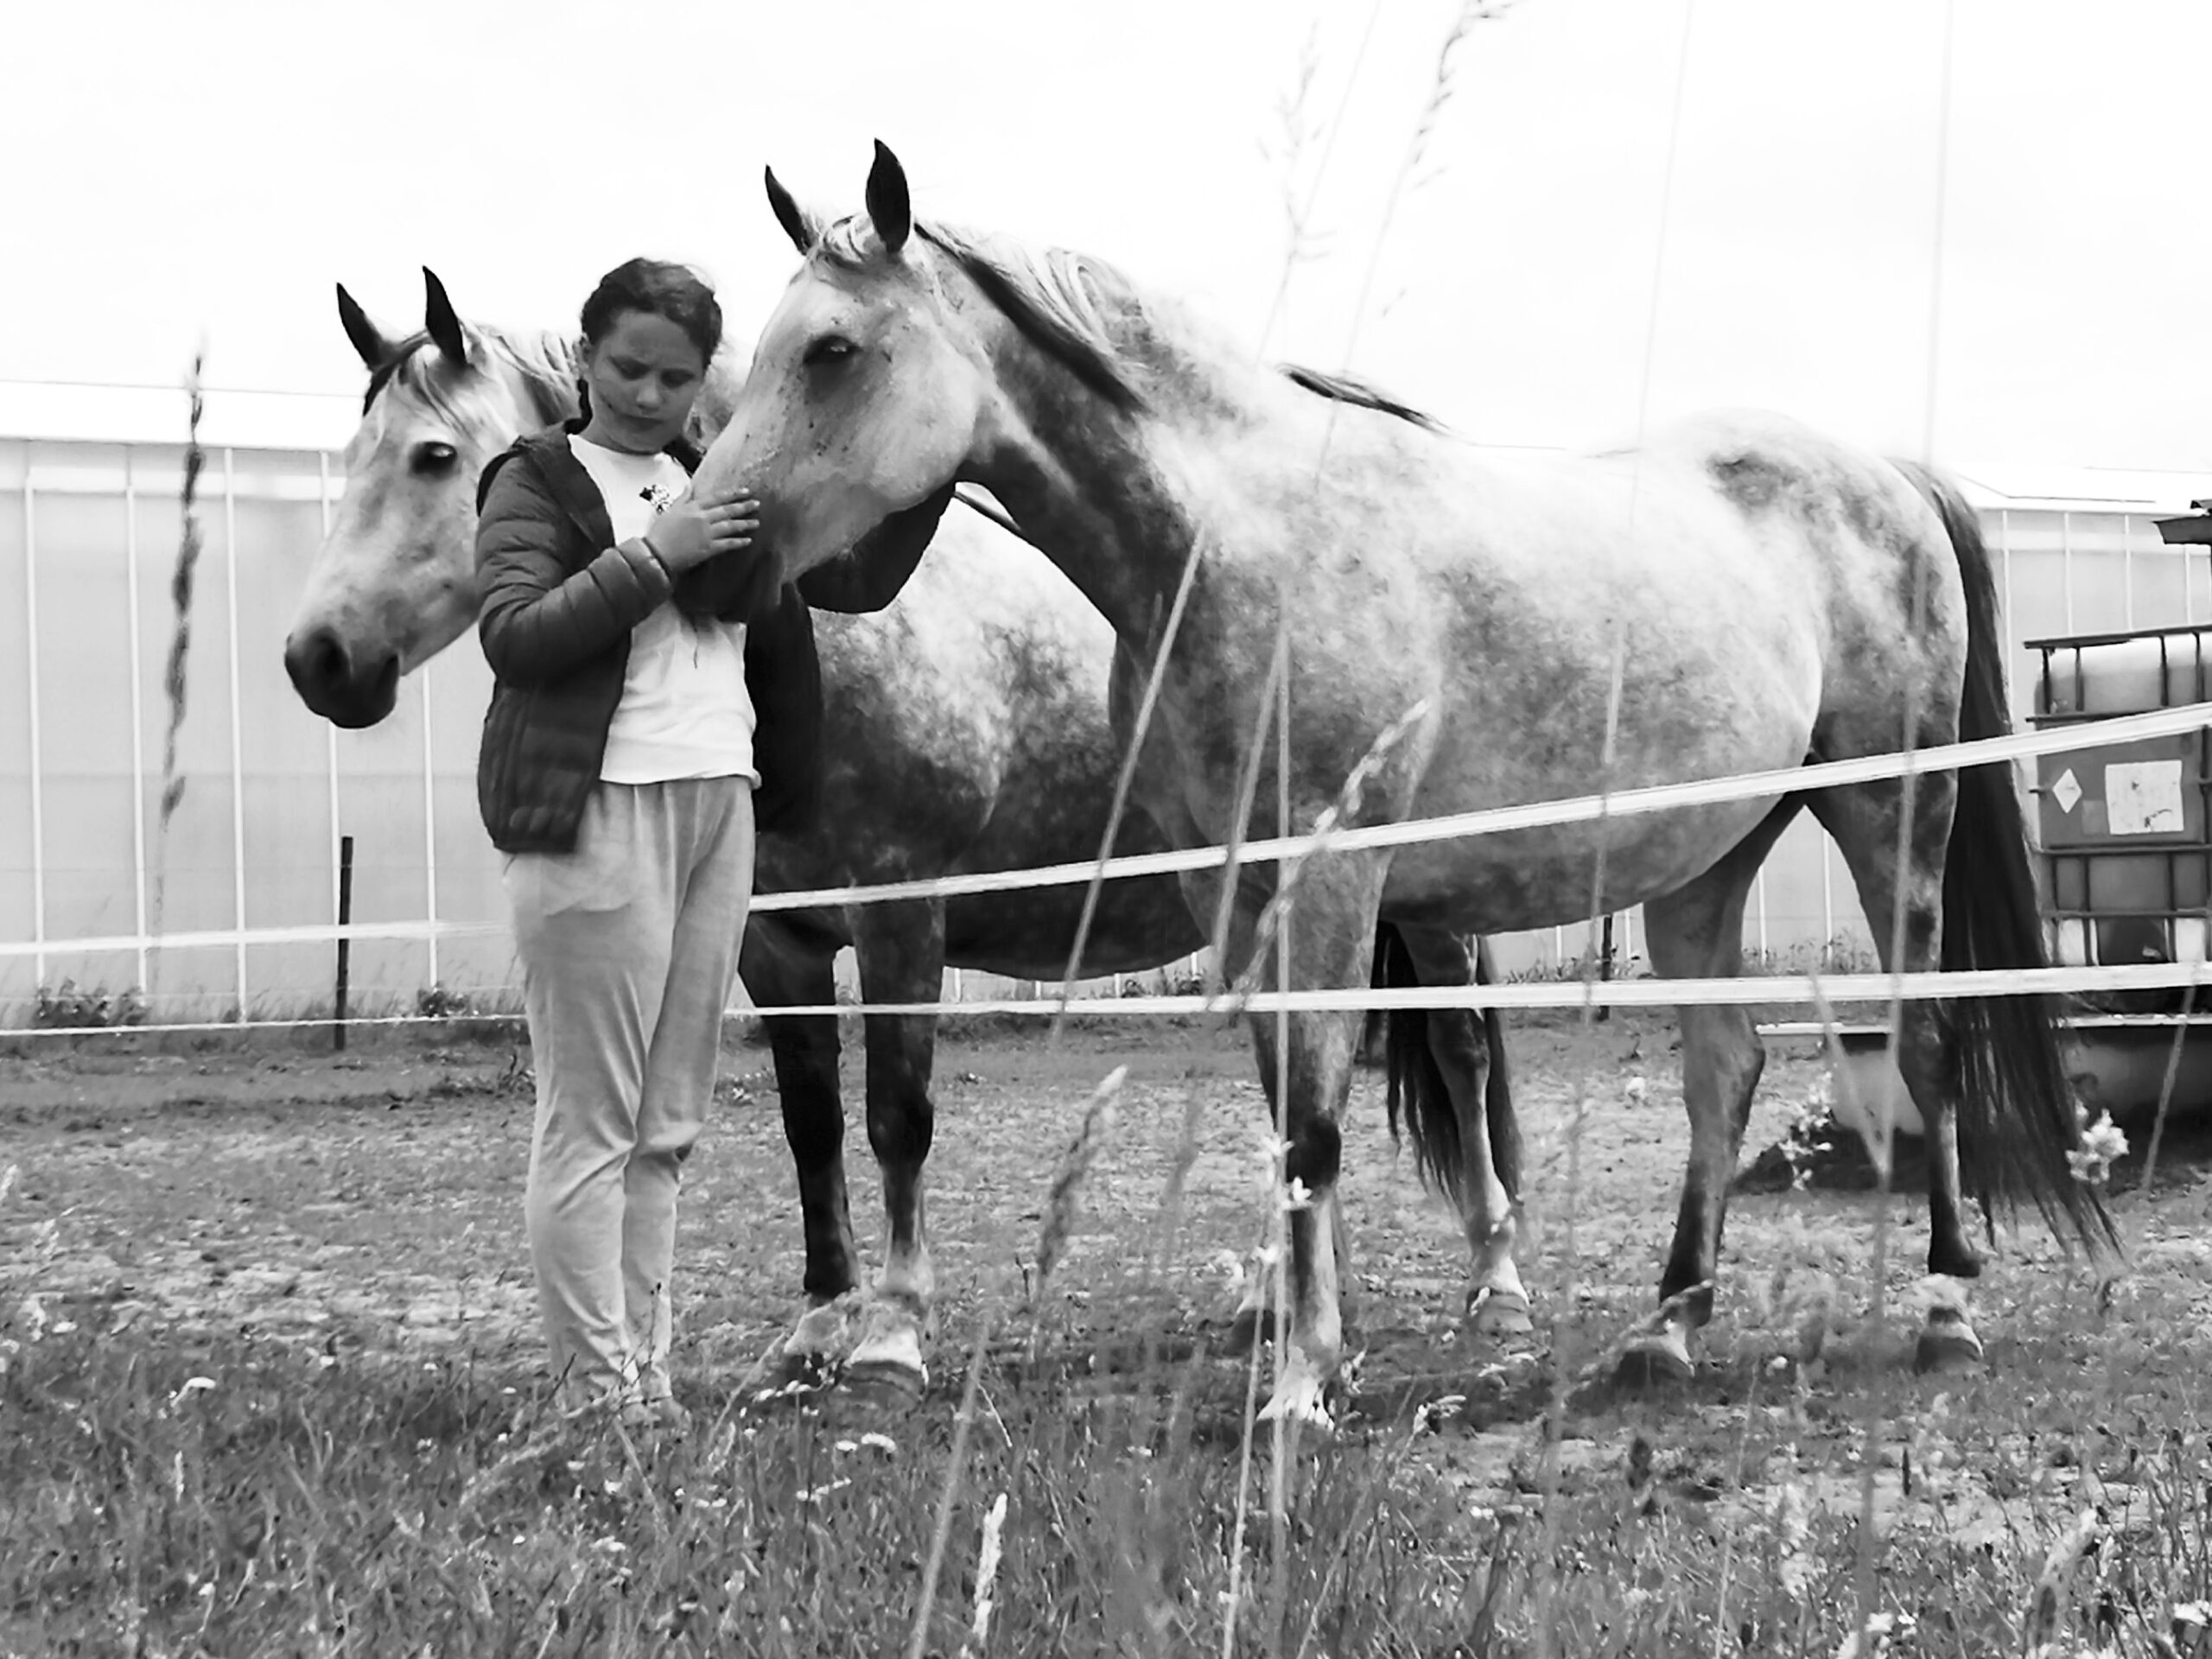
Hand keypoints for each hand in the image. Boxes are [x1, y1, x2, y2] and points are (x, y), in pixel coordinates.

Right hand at [645, 487, 760, 572]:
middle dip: (744, 506)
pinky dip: (738, 542)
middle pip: (727, 510)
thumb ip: (683, 498)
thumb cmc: (660, 533)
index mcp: (693, 507)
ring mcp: (706, 533)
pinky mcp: (708, 548)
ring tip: (756, 522)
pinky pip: (727, 544)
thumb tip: (690, 486)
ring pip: (730, 526)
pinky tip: (748, 541)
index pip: (717, 497)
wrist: (656, 553)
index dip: (733, 494)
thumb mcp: (670, 510)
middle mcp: (702, 518)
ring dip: (745, 524)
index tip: (745, 491)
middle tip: (757, 504)